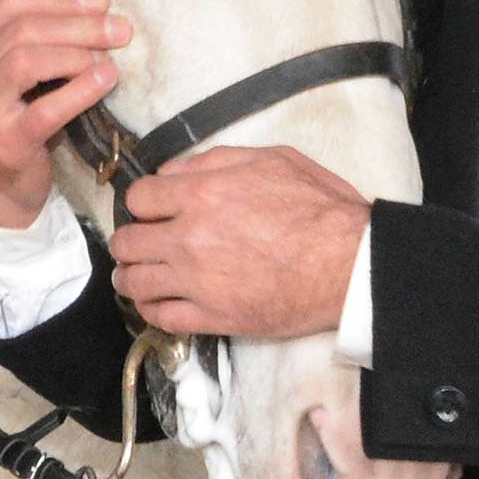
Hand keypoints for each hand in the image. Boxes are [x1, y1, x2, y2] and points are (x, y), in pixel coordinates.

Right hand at [0, 0, 130, 227]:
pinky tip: (106, 80)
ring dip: (77, 52)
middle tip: (120, 28)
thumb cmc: (12, 110)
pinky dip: (79, 90)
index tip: (101, 0)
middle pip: (22, 29)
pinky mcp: (5, 140)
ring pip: (27, 61)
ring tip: (112, 55)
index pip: (10, 2)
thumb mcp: (3, 57)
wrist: (2, 182)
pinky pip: (44, 108)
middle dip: (77, 23)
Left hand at [111, 145, 370, 340]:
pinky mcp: (213, 317)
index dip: (144, 203)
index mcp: (202, 194)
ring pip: (135, 283)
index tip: (152, 210)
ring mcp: (198, 282)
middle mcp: (190, 238)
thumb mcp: (273, 159)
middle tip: (143, 243)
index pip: (138, 198)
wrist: (350, 263)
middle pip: (127, 243)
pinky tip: (158, 302)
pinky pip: (161, 318)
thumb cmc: (321, 209)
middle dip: (131, 240)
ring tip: (140, 275)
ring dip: (132, 277)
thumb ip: (215, 160)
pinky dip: (152, 310)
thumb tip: (173, 171)